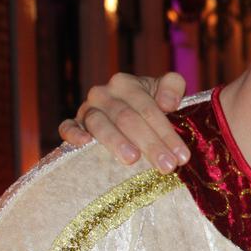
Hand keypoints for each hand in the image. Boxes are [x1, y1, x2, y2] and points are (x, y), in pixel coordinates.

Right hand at [58, 72, 189, 172]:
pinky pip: (68, 127)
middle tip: (166, 166)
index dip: (167, 133)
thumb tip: (167, 103)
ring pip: (100, 124)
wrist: (129, 111)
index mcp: (127, 84)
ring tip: (132, 159)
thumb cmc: (153, 103)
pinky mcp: (73, 123)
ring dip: (116, 142)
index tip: (182, 156)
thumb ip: (172, 86)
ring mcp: (87, 109)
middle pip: (128, 119)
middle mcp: (104, 93)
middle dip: (150, 144)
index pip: (148, 109)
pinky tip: (84, 144)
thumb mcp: (167, 89)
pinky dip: (73, 134)